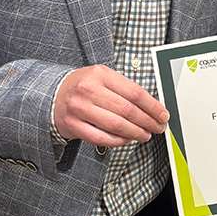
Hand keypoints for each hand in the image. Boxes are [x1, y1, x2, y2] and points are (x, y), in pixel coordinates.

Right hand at [52, 65, 169, 146]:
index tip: (163, 114)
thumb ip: (124, 89)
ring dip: (135, 133)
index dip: (153, 106)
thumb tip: (152, 106)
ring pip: (116, 125)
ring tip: (145, 135)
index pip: (134, 92)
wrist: (53, 95)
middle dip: (147, 121)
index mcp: (100, 74)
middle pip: (127, 110)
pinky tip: (127, 139)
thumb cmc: (83, 86)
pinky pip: (102, 138)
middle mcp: (89, 90)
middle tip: (157, 127)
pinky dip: (118, 141)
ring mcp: (79, 108)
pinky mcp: (73, 125)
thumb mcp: (102, 77)